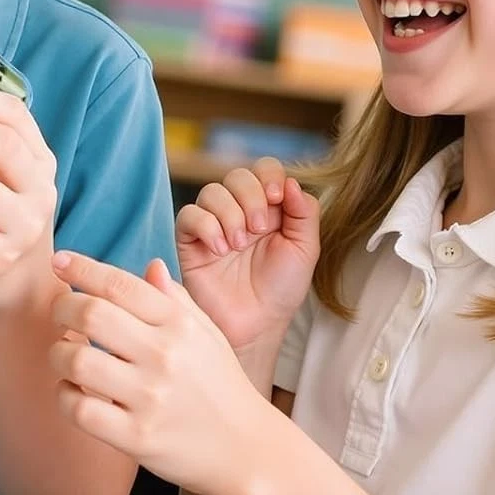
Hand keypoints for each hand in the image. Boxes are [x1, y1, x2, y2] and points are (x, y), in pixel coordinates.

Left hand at [50, 251, 274, 494]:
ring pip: (77, 361)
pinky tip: (73, 390)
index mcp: (179, 325)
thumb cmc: (221, 386)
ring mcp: (149, 398)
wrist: (246, 450)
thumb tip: (150, 265)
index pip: (120, 284)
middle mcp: (164, 356)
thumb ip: (175, 300)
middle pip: (90, 315)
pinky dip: (65, 395)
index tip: (60, 261)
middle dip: (62, 308)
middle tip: (60, 314)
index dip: (82, 267)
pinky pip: (79, 408)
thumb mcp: (207, 335)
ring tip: (66, 355)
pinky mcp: (136, 437)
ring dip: (59, 354)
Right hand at [176, 159, 319, 356]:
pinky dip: (206, 226)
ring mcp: (213, 224)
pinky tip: (219, 249)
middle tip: (257, 230)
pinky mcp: (190, 241)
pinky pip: (189, 215)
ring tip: (238, 245)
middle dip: (250, 197)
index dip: (269, 175)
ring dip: (229, 214)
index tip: (277, 198)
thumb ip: (304, 212)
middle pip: (237, 175)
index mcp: (269, 208)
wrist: (256, 325)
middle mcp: (239, 210)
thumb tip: (291, 181)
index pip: (264, 169)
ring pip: (212, 192)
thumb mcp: (304, 249)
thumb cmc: (280, 289)